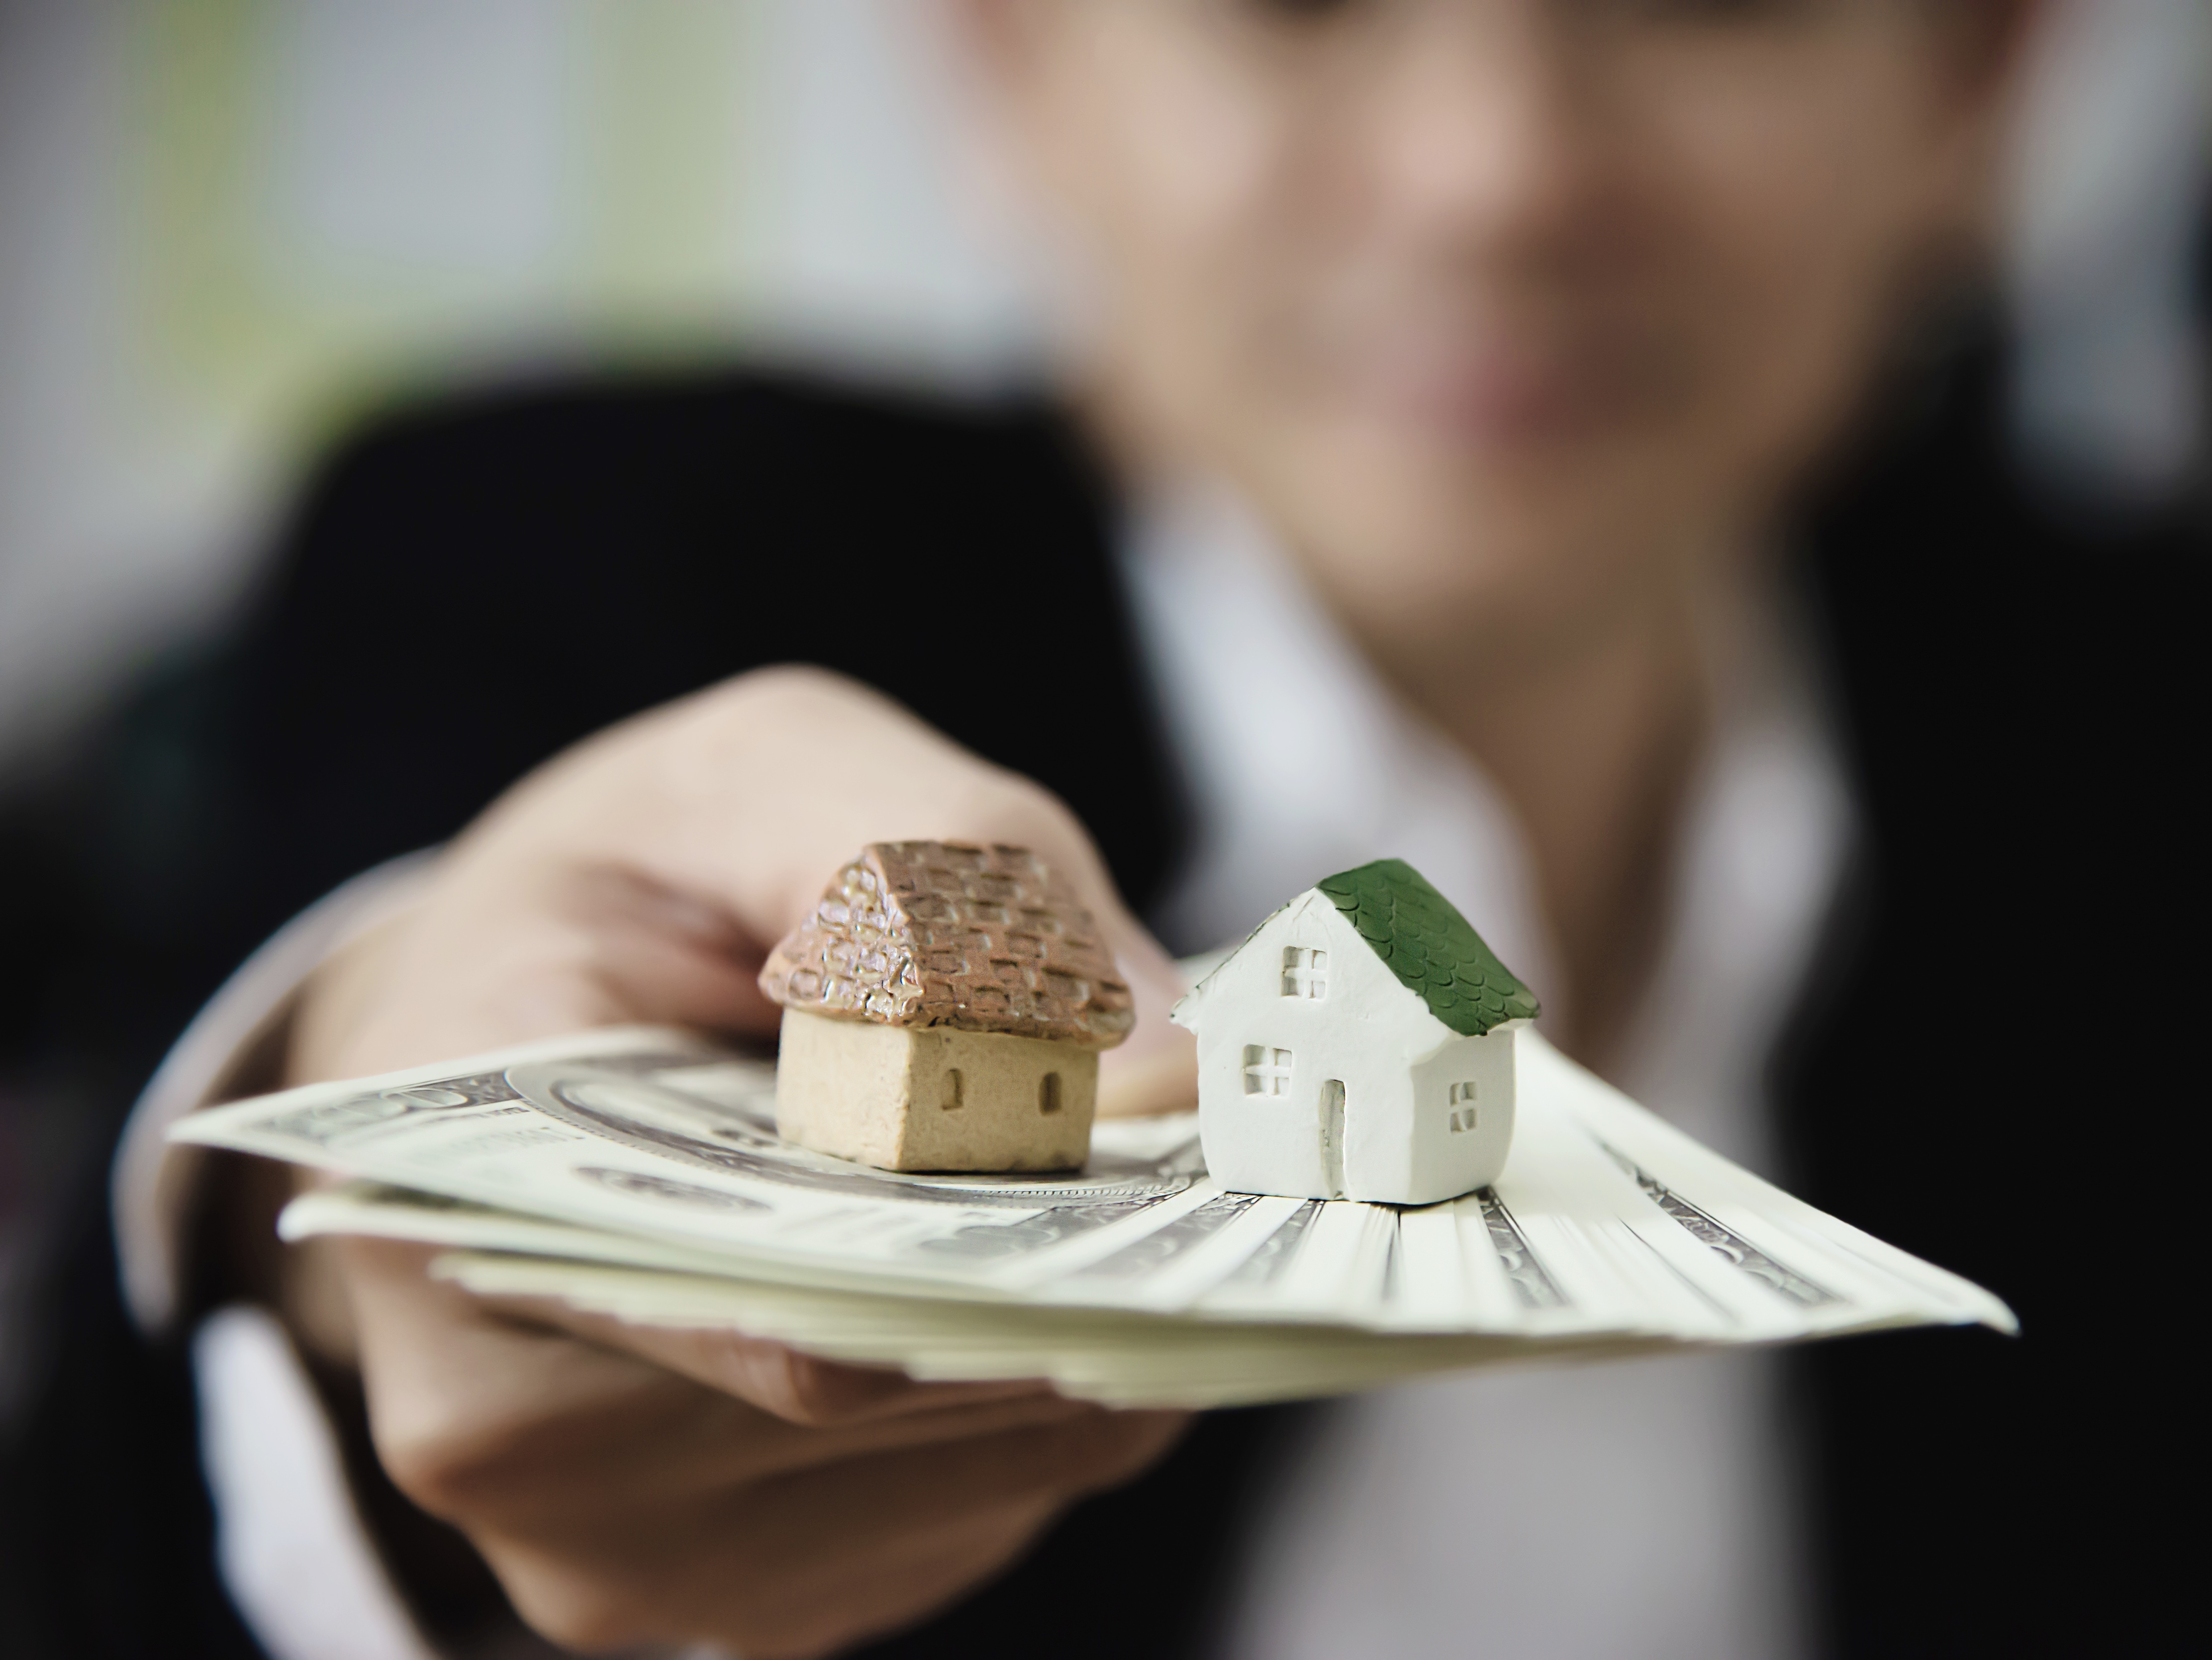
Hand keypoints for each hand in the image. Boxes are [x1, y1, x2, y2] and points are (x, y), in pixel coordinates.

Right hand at [283, 668, 1193, 1655]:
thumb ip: (936, 868)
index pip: (778, 1308)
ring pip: (976, 1479)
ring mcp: (619, 1553)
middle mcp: (507, 1440)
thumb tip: (1160, 1064)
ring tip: (1117, 1179)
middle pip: (899, 1406)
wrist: (501, 1015)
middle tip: (1206, 1140)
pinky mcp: (735, 1592)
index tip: (1169, 1152)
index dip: (1005, 1235)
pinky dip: (1049, 1387)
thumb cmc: (625, 884)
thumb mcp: (755, 774)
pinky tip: (1035, 1259)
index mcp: (455, 1210)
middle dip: (1077, 1266)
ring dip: (1083, 1329)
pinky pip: (972, 1512)